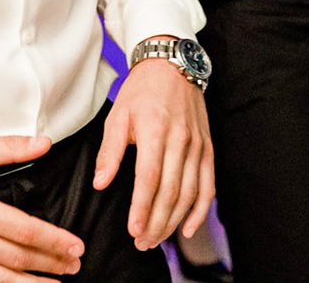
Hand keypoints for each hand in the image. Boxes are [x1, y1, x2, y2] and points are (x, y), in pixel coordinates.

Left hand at [94, 57, 214, 251]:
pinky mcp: (208, 148)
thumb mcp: (118, 115)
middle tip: (143, 243)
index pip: (150, 178)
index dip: (142, 207)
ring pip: (190, 193)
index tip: (133, 230)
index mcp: (155, 130)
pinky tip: (188, 228)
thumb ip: (109, 152)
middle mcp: (180, 140)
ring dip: (174, 221)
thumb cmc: (141, 91)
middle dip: (157, 222)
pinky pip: (208, 186)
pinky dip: (201, 211)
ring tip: (157, 239)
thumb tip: (100, 184)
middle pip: (171, 191)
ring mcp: (197, 145)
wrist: (172, 65)